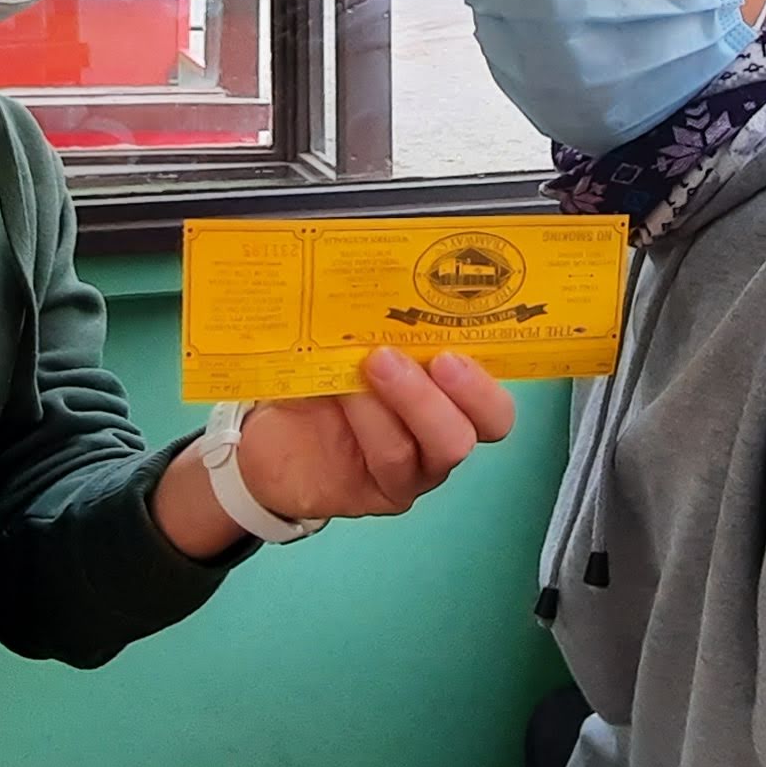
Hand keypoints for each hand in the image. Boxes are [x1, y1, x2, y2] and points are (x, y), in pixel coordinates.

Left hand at [154, 349, 517, 557]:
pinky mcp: (381, 493)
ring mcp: (417, 470)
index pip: (497, 390)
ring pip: (439, 446)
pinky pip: (389, 462)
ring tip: (370, 366)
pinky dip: (369, 420)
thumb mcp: (349, 340)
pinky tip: (342, 393)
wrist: (268, 436)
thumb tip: (385, 272)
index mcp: (450, 393)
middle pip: (488, 424)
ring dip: (406, 400)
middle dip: (466, 388)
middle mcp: (444, 433)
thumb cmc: (320, 377)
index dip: (496, 369)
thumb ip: (376, 318)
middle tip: (436, 358)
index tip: (469, 336)